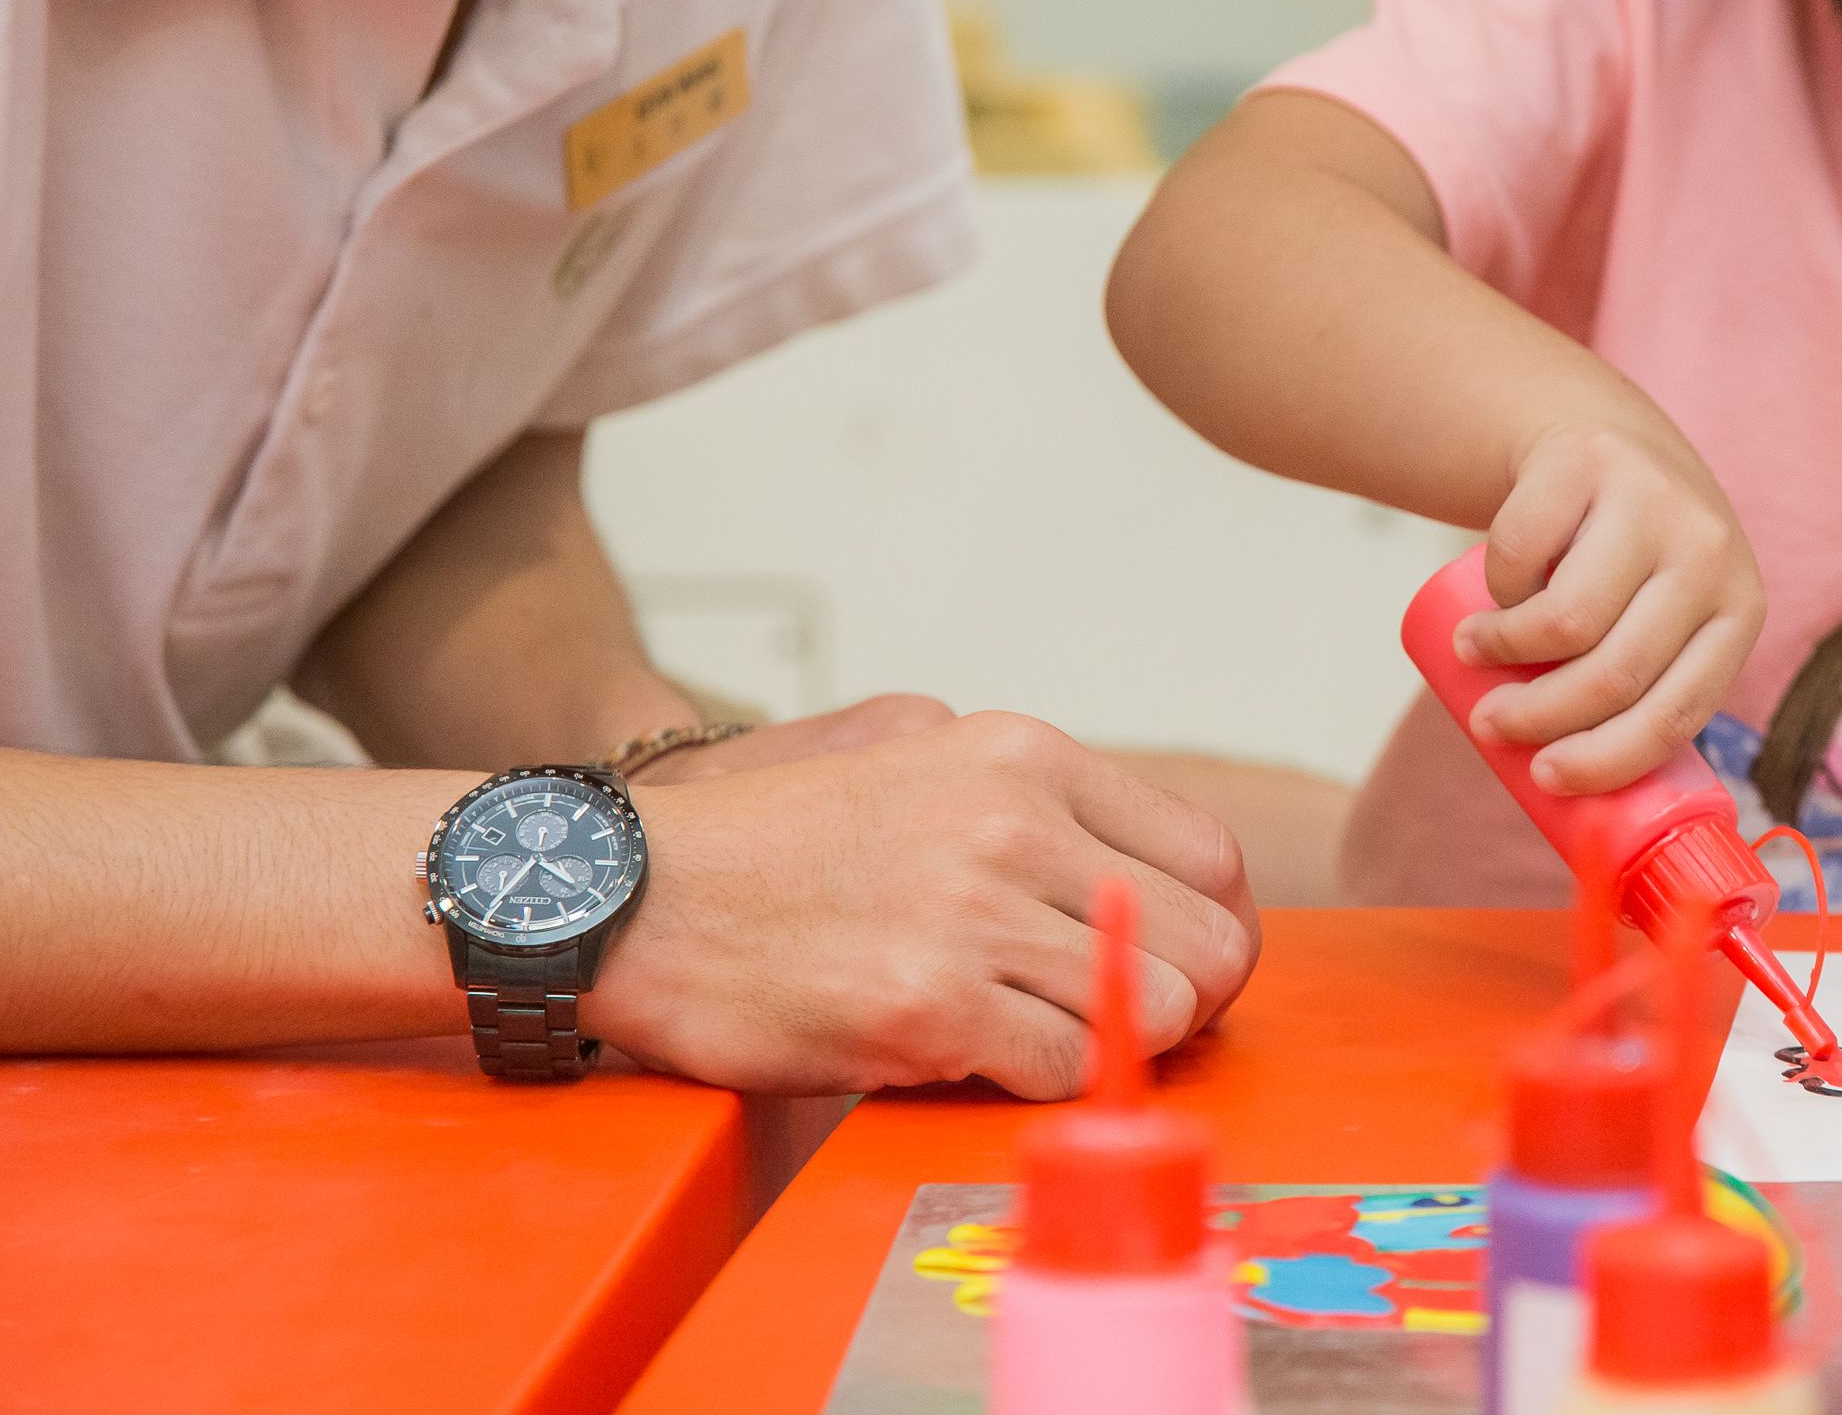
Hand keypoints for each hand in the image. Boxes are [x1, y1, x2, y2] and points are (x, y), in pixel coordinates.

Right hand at [591, 710, 1260, 1097]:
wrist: (630, 894)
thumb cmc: (779, 847)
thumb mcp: (925, 762)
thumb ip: (1042, 807)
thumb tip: (1157, 882)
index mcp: (1027, 757)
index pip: (1210, 858)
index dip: (1210, 931)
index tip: (1178, 967)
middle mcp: (1016, 822)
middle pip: (1211, 943)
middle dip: (1189, 1000)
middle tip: (1127, 1025)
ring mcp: (975, 914)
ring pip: (1158, 1012)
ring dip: (1114, 1047)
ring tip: (1041, 1037)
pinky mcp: (930, 1006)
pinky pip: (1067, 1070)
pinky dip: (1042, 1083)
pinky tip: (978, 1056)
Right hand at [1458, 423, 1765, 795]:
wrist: (1602, 438)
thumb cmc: (1626, 561)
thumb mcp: (1662, 617)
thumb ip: (1645, 685)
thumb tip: (1584, 804)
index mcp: (1739, 613)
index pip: (1676, 713)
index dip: (1605, 759)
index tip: (1544, 778)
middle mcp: (1710, 555)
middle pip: (1614, 673)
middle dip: (1537, 717)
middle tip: (1490, 725)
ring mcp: (1654, 502)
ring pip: (1566, 620)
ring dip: (1502, 652)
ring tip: (1475, 653)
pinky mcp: (1592, 460)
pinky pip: (1522, 552)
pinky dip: (1495, 586)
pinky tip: (1497, 588)